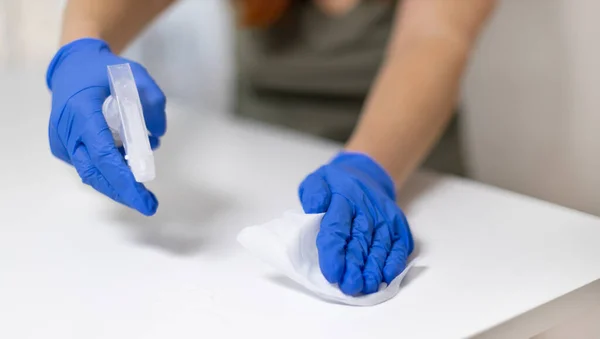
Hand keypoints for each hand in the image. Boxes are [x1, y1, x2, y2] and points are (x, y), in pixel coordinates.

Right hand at [47, 38, 165, 215]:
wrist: (71, 66)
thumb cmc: (102, 70)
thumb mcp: (135, 74)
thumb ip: (152, 100)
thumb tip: (158, 134)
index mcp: (80, 110)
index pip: (102, 153)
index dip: (123, 178)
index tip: (143, 196)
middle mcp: (66, 130)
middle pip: (94, 172)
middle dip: (122, 192)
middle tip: (149, 205)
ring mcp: (61, 140)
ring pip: (90, 173)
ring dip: (117, 184)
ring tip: (142, 192)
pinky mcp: (63, 146)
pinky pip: (88, 165)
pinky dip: (109, 172)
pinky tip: (128, 169)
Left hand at [299, 152, 413, 295]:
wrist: (366, 174)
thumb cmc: (336, 185)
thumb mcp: (318, 181)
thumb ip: (314, 194)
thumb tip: (315, 208)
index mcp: (343, 197)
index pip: (337, 227)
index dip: (334, 252)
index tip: (332, 273)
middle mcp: (367, 208)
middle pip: (360, 241)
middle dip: (355, 266)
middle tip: (350, 286)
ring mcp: (384, 217)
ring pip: (379, 246)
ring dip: (374, 269)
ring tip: (366, 287)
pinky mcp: (398, 224)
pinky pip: (398, 245)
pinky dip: (394, 262)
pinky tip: (386, 277)